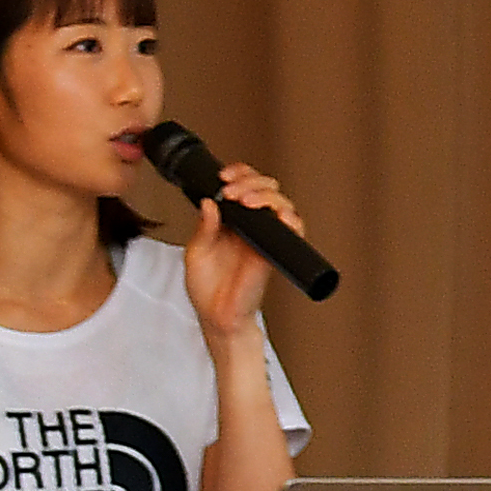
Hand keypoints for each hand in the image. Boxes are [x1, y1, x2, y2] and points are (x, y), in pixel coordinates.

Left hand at [183, 160, 307, 340]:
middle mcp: (252, 225)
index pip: (243, 186)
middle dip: (251, 182)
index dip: (239, 174)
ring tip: (248, 201)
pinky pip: (293, 229)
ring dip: (267, 195)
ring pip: (281, 202)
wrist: (218, 316)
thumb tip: (210, 202)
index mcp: (231, 220)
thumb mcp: (196, 252)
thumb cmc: (207, 288)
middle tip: (233, 191)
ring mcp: (266, 237)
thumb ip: (204, 227)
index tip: (224, 177)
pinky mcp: (276, 251)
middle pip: (266, 188)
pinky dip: (290, 218)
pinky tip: (277, 215)